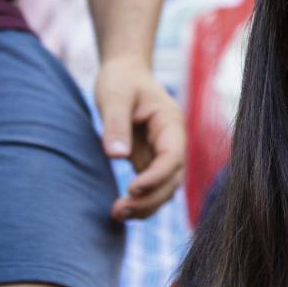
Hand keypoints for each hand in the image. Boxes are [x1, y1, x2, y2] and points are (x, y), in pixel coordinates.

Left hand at [95, 57, 184, 220]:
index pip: (172, 157)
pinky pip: (152, 187)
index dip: (156, 176)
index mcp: (171, 124)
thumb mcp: (114, 95)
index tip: (132, 188)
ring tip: (117, 214)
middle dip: (150, 198)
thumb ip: (115, 124)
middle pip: (173, 179)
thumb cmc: (121, 79)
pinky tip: (121, 209)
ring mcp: (164, 153)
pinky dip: (141, 201)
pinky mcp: (151, 160)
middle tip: (118, 211)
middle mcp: (173, 142)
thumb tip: (116, 156)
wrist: (125, 72)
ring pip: (165, 188)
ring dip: (147, 205)